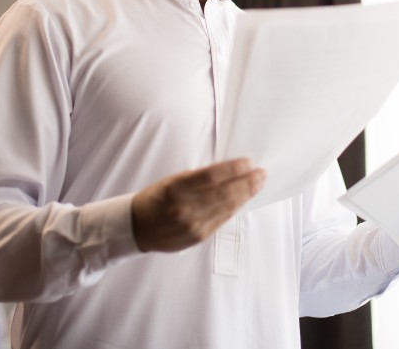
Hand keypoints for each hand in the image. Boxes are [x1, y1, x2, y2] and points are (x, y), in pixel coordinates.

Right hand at [130, 158, 265, 252]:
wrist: (138, 228)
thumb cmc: (156, 199)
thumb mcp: (172, 181)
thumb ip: (198, 178)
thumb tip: (228, 171)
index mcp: (175, 189)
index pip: (211, 176)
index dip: (233, 169)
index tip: (248, 162)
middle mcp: (184, 208)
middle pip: (224, 193)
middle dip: (246, 182)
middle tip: (261, 173)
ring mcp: (193, 225)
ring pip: (227, 207)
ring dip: (246, 194)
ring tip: (258, 183)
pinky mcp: (199, 237)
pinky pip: (223, 219)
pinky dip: (236, 207)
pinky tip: (244, 198)